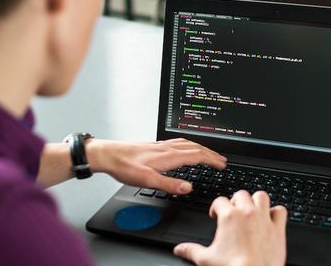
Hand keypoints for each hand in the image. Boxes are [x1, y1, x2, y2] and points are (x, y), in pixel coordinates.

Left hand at [86, 138, 226, 193]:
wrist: (108, 155)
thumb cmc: (124, 166)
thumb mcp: (147, 180)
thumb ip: (169, 184)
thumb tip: (188, 187)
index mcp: (168, 156)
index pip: (196, 156)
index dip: (211, 160)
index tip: (222, 164)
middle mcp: (167, 148)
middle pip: (195, 148)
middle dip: (210, 154)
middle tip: (221, 159)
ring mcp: (161, 146)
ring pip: (187, 144)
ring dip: (201, 148)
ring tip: (209, 153)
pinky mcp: (155, 146)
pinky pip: (178, 143)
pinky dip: (189, 145)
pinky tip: (185, 149)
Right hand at [174, 190, 286, 265]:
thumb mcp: (206, 259)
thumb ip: (191, 250)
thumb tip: (179, 249)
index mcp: (229, 217)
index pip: (219, 201)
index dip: (216, 207)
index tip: (216, 215)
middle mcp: (247, 213)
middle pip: (241, 193)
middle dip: (235, 201)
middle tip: (233, 212)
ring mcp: (264, 219)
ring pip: (261, 196)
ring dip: (256, 200)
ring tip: (251, 209)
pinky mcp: (278, 229)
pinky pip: (281, 211)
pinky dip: (276, 212)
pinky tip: (271, 218)